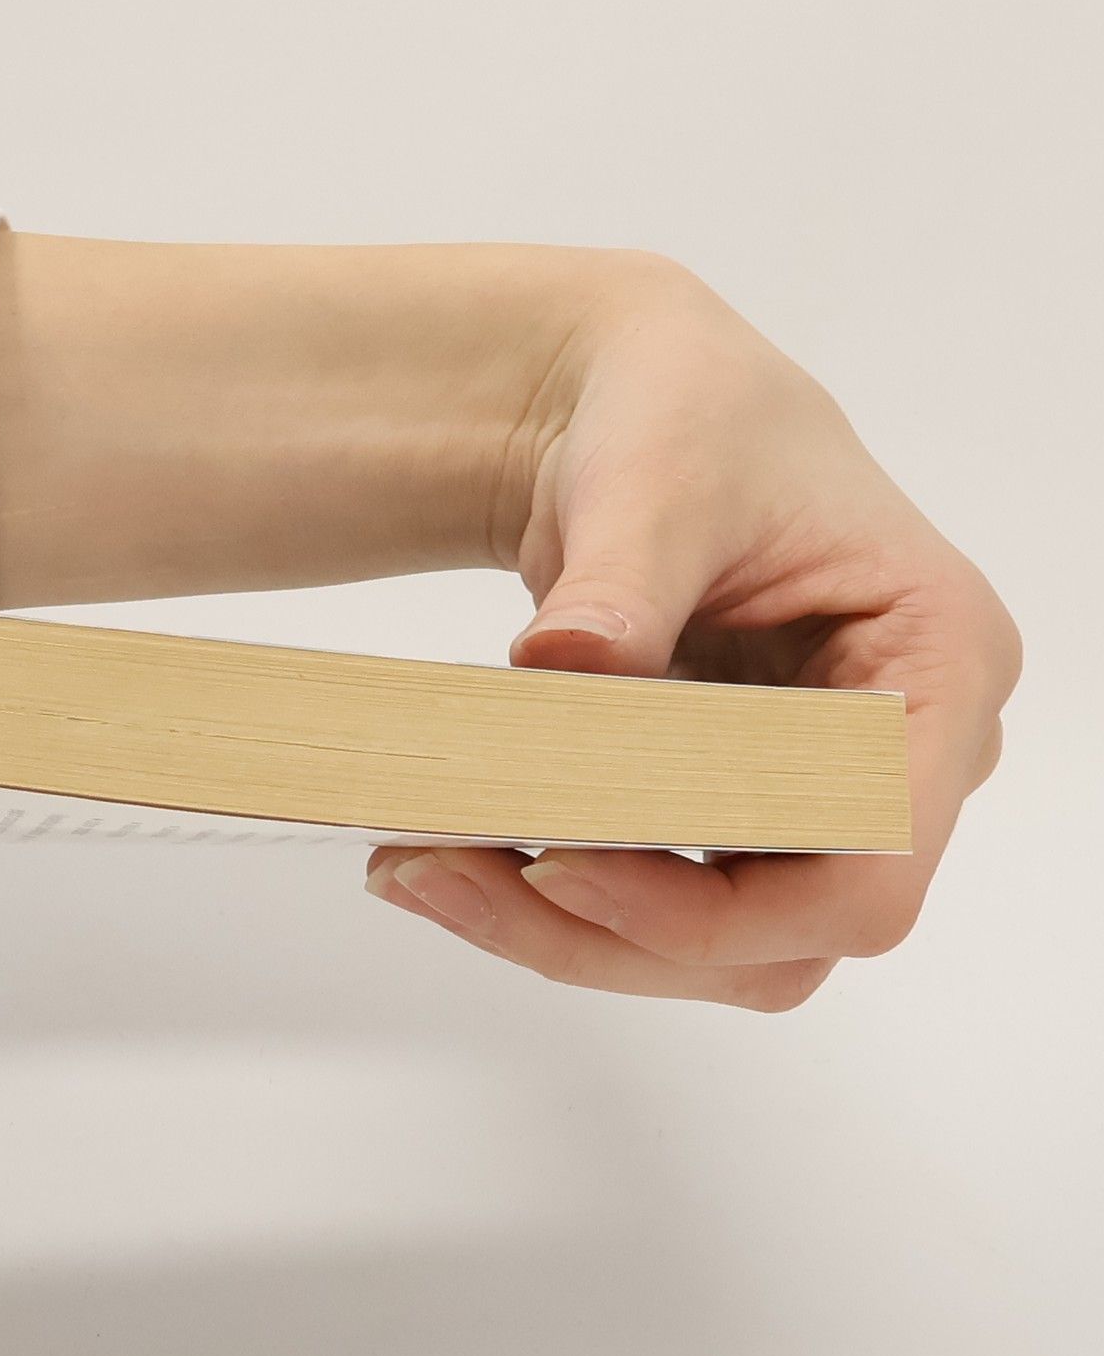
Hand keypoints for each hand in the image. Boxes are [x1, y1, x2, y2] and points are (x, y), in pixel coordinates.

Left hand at [366, 255, 1021, 1008]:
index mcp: (937, 664)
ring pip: (715, 945)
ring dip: (567, 932)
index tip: (560, 865)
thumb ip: (622, 581)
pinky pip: (661, 903)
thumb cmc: (686, 414)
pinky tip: (443, 859)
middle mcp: (903, 756)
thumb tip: (566, 666)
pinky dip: (553, 897)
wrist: (631, 410)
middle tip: (442, 874)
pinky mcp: (736, 812)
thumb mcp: (657, 475)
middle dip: (610, 930)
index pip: (867, 868)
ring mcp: (822, 794)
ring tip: (419, 870)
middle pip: (783, 936)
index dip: (719, 905)